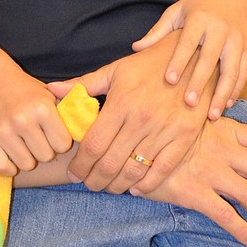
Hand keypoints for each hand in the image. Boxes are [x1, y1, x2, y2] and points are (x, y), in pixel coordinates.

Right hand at [0, 65, 71, 175]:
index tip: (53, 135)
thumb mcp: (50, 95)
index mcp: (42, 108)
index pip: (63, 145)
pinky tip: (11, 154)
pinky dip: (9, 166)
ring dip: (27, 158)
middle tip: (38, 139)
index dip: (60, 142)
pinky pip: (4, 168)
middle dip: (44, 150)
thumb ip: (69, 112)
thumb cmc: (27, 92)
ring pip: (26, 164)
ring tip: (24, 144)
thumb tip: (90, 132)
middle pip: (45, 156)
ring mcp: (3, 130)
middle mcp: (23, 119)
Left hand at [48, 40, 211, 194]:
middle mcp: (141, 119)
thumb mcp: (116, 70)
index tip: (73, 173)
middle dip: (94, 180)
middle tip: (88, 184)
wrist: (195, 58)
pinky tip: (136, 188)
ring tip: (108, 187)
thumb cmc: (150, 64)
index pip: (93, 144)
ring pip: (134, 170)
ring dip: (118, 186)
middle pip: (110, 163)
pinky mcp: (185, 137)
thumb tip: (52, 91)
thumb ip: (83, 84)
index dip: (80, 165)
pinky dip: (148, 184)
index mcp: (121, 103)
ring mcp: (165, 130)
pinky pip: (163, 169)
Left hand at [132, 0, 246, 118]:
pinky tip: (226, 106)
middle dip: (200, 82)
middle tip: (190, 103)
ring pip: (231, 70)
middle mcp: (221, 29)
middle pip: (210, 59)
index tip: (169, 80)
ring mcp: (237, 40)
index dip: (179, 61)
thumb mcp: (177, 11)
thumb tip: (135, 48)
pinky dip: (236, 90)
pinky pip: (243, 72)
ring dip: (222, 94)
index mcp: (200, 18)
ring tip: (212, 116)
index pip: (187, 42)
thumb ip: (158, 31)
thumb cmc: (198, 7)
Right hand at [138, 115, 246, 245]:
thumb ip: (208, 129)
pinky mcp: (194, 193)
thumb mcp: (188, 121)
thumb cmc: (158, 131)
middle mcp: (222, 150)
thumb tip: (221, 140)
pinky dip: (243, 230)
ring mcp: (209, 172)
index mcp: (224, 130)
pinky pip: (227, 215)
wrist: (128, 143)